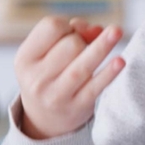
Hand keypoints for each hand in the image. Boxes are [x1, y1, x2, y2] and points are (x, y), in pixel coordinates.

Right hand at [15, 16, 125, 138]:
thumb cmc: (50, 75)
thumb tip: (97, 30)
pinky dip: (109, 73)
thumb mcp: (46, 54)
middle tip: (82, 50)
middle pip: (71, 45)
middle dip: (83, 40)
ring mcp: (56, 95)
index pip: (51, 27)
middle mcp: (36, 78)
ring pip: (83, 64)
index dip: (68, 25)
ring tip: (117, 32)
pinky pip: (95, 86)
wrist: (45, 119)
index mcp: (25, 58)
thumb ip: (70, 34)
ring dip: (102, 46)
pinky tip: (120, 61)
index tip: (73, 33)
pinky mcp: (77, 106)